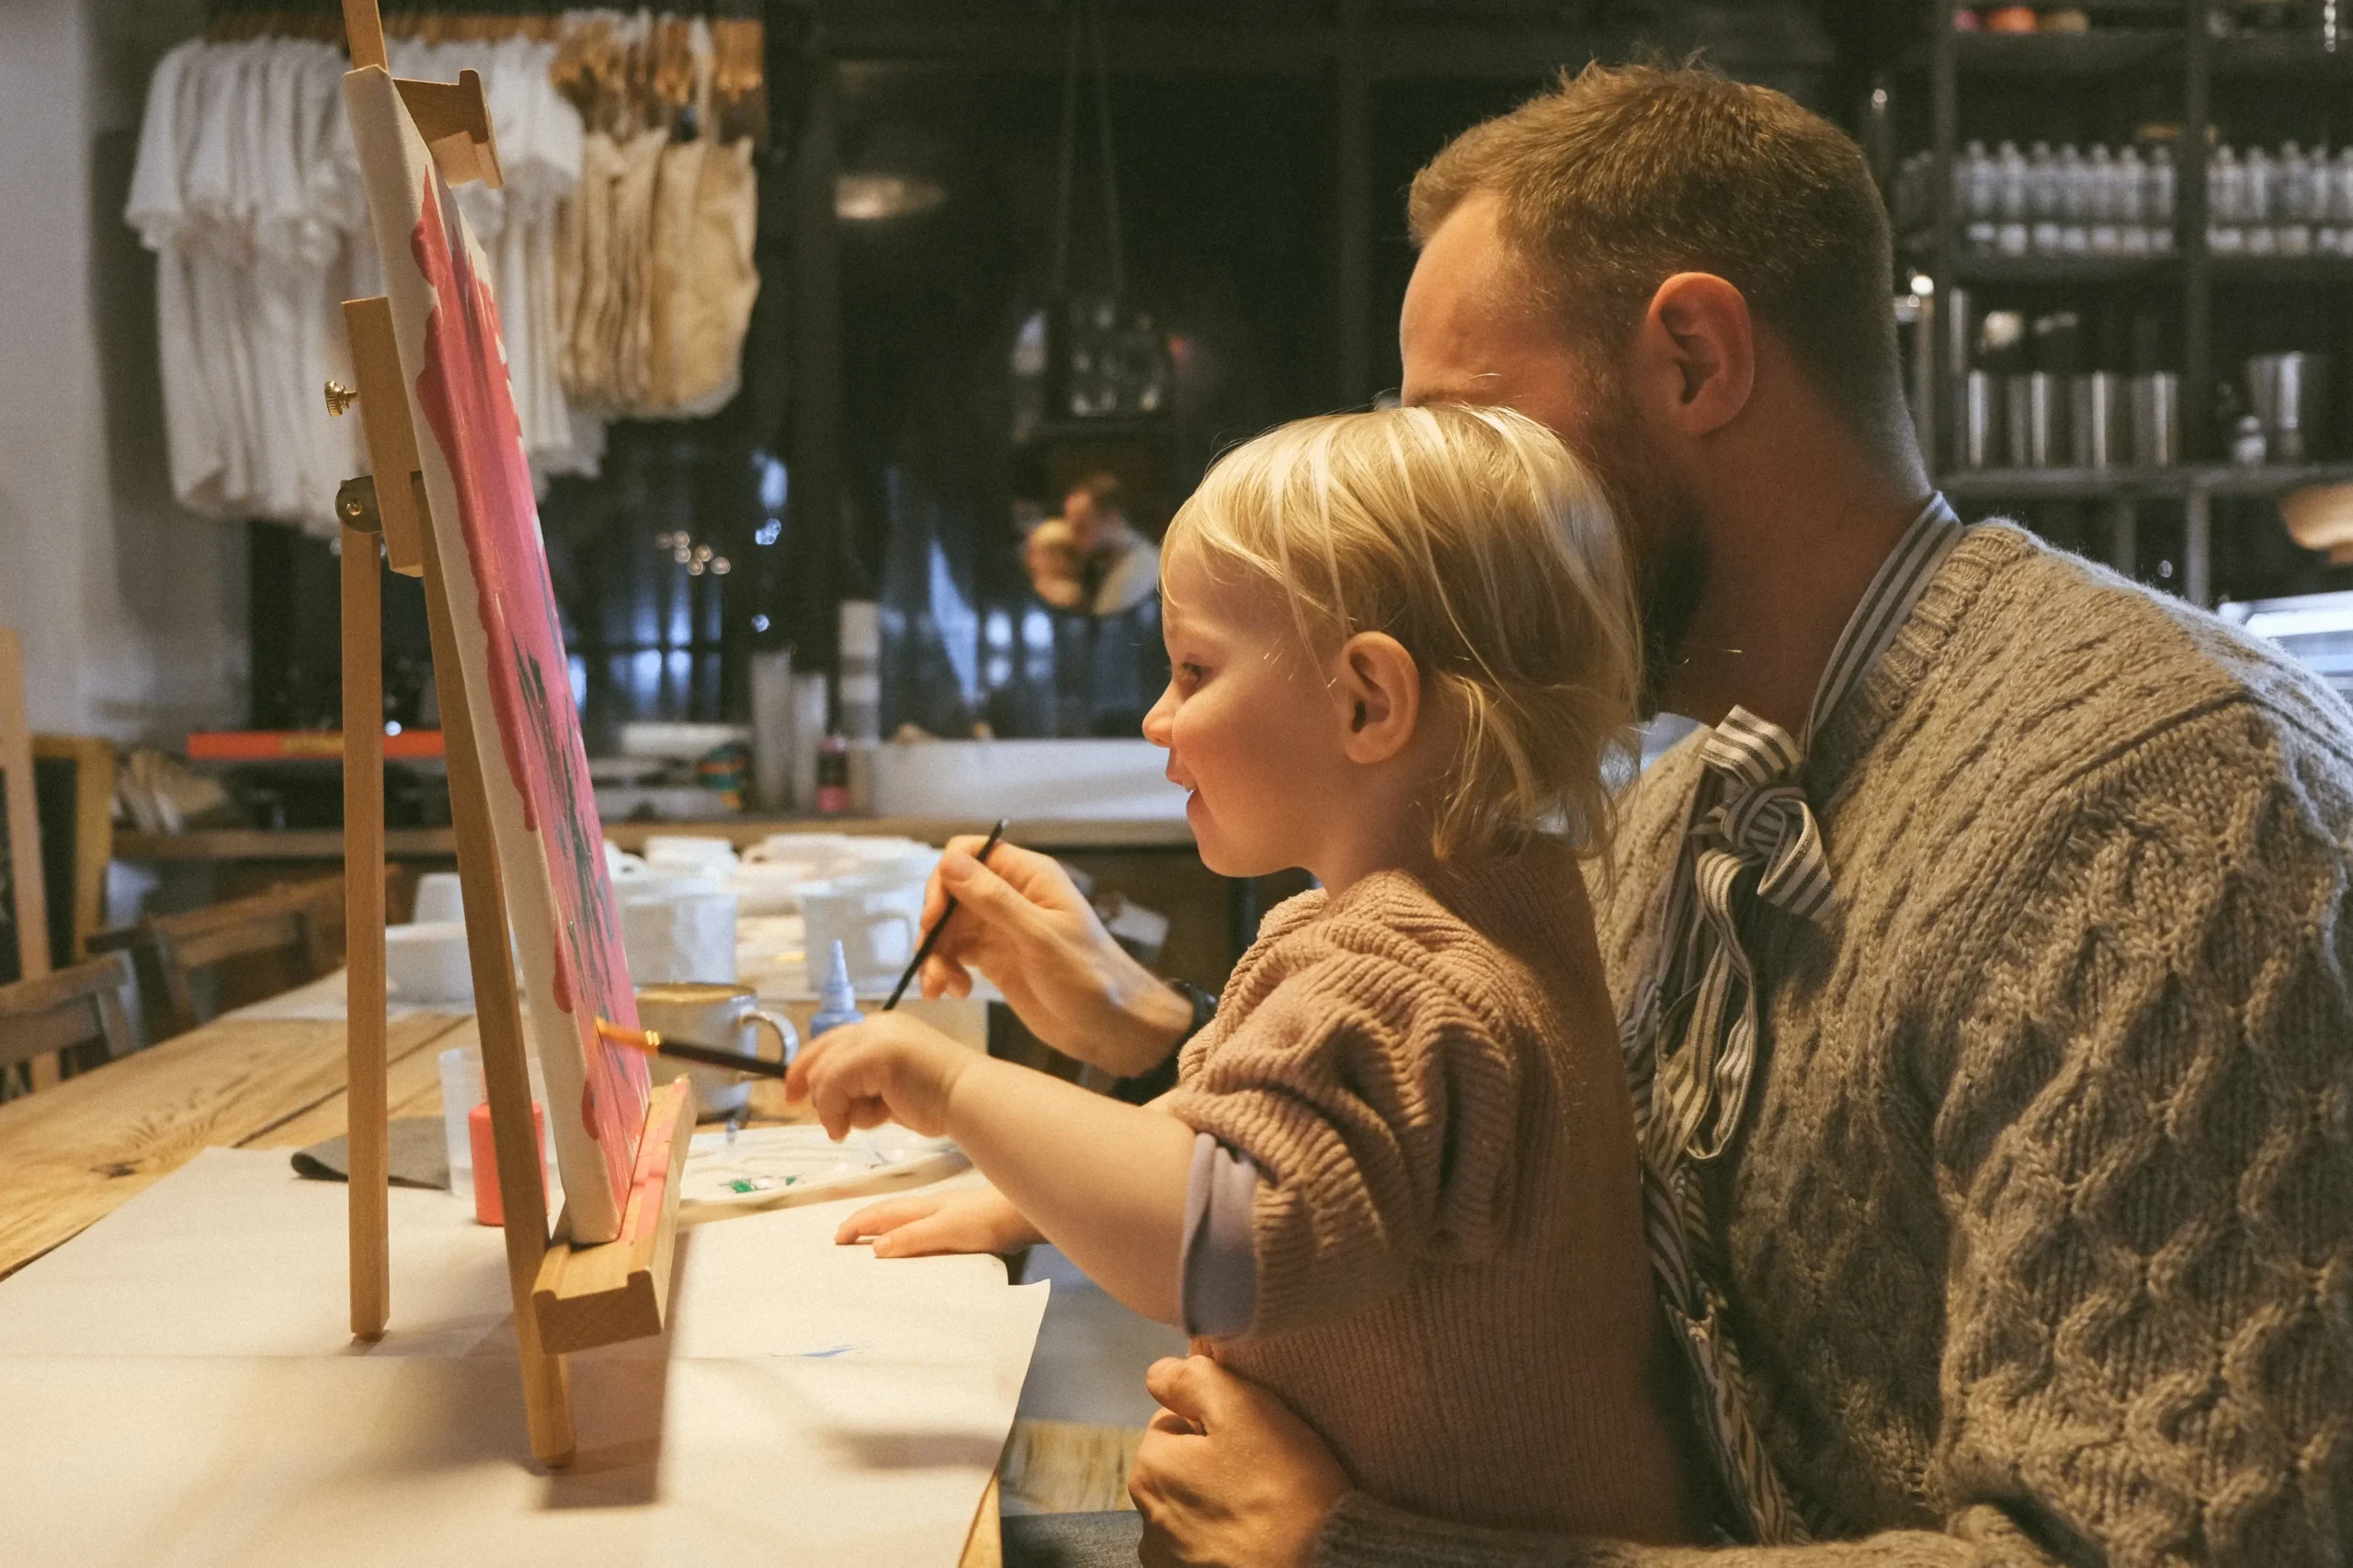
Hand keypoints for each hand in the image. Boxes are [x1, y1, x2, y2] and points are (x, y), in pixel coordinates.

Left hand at [783, 1013, 975, 1139]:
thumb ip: (863, 1083)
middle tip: (818, 1116)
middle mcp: (875, 1026)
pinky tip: (848, 1128)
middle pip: (821, 1055)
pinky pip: (832, 1085)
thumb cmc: (938, 1099)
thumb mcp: (891, 1087)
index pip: (832, 1043)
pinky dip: (834, 1112)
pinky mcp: (872, 1053)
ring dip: (834, 1109)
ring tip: (865, 1122)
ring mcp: (874, 1037)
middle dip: (815, 1090)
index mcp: (883, 1029)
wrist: (968, 1097)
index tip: (793, 1094)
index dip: (808, 1068)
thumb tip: (825, 1099)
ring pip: (825, 1075)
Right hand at [833, 1186, 1042, 1256]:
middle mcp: (929, 1208)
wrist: (1021, 1215)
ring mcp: (944, 1214)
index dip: (857, 1224)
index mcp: (921, 1208)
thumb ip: (913, 1238)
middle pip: (888, 1213)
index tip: (836, 1239)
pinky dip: (903, 1235)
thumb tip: (875, 1248)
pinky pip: (919, 1229)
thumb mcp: (946, 1230)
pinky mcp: (957, 1225)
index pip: (880, 1214)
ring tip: (868, 1242)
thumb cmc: (986, 1220)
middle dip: (864, 1223)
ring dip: (882, 1228)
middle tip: (843, 1239)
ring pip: (903, 1220)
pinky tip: (909, 1245)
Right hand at [918, 836, 1194, 1075]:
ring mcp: (1001, 929)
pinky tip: (954, 992)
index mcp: (1028, 877)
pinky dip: (946, 971)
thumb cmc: (1090, 978)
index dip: (944, 880)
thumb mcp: (1040, 937)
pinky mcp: (996, 960)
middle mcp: (1012, 896)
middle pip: (951, 892)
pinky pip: (956, 954)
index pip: (969, 854)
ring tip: (939, 987)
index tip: (933, 917)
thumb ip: (994, 900)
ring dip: (935, 954)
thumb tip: (948, 862)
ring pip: (948, 927)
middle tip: (930, 958)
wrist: (1113, 1028)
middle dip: (934, 925)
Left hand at [1131, 1356, 1349, 1567]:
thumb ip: (1193, 1380)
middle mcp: (1147, 1518)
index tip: (1252, 1434)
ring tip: (1262, 1504)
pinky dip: (1224, 1538)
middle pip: (1181, 1465)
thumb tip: (1159, 1373)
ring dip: (1216, 1501)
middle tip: (1262, 1466)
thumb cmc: (1283, 1486)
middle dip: (1212, 1461)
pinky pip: (1204, 1545)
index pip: (1174, 1420)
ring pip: (1193, 1506)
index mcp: (1149, 1468)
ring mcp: (1167, 1558)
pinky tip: (1257, 1535)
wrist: (1319, 1565)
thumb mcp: (1244, 1411)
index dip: (1215, 1419)